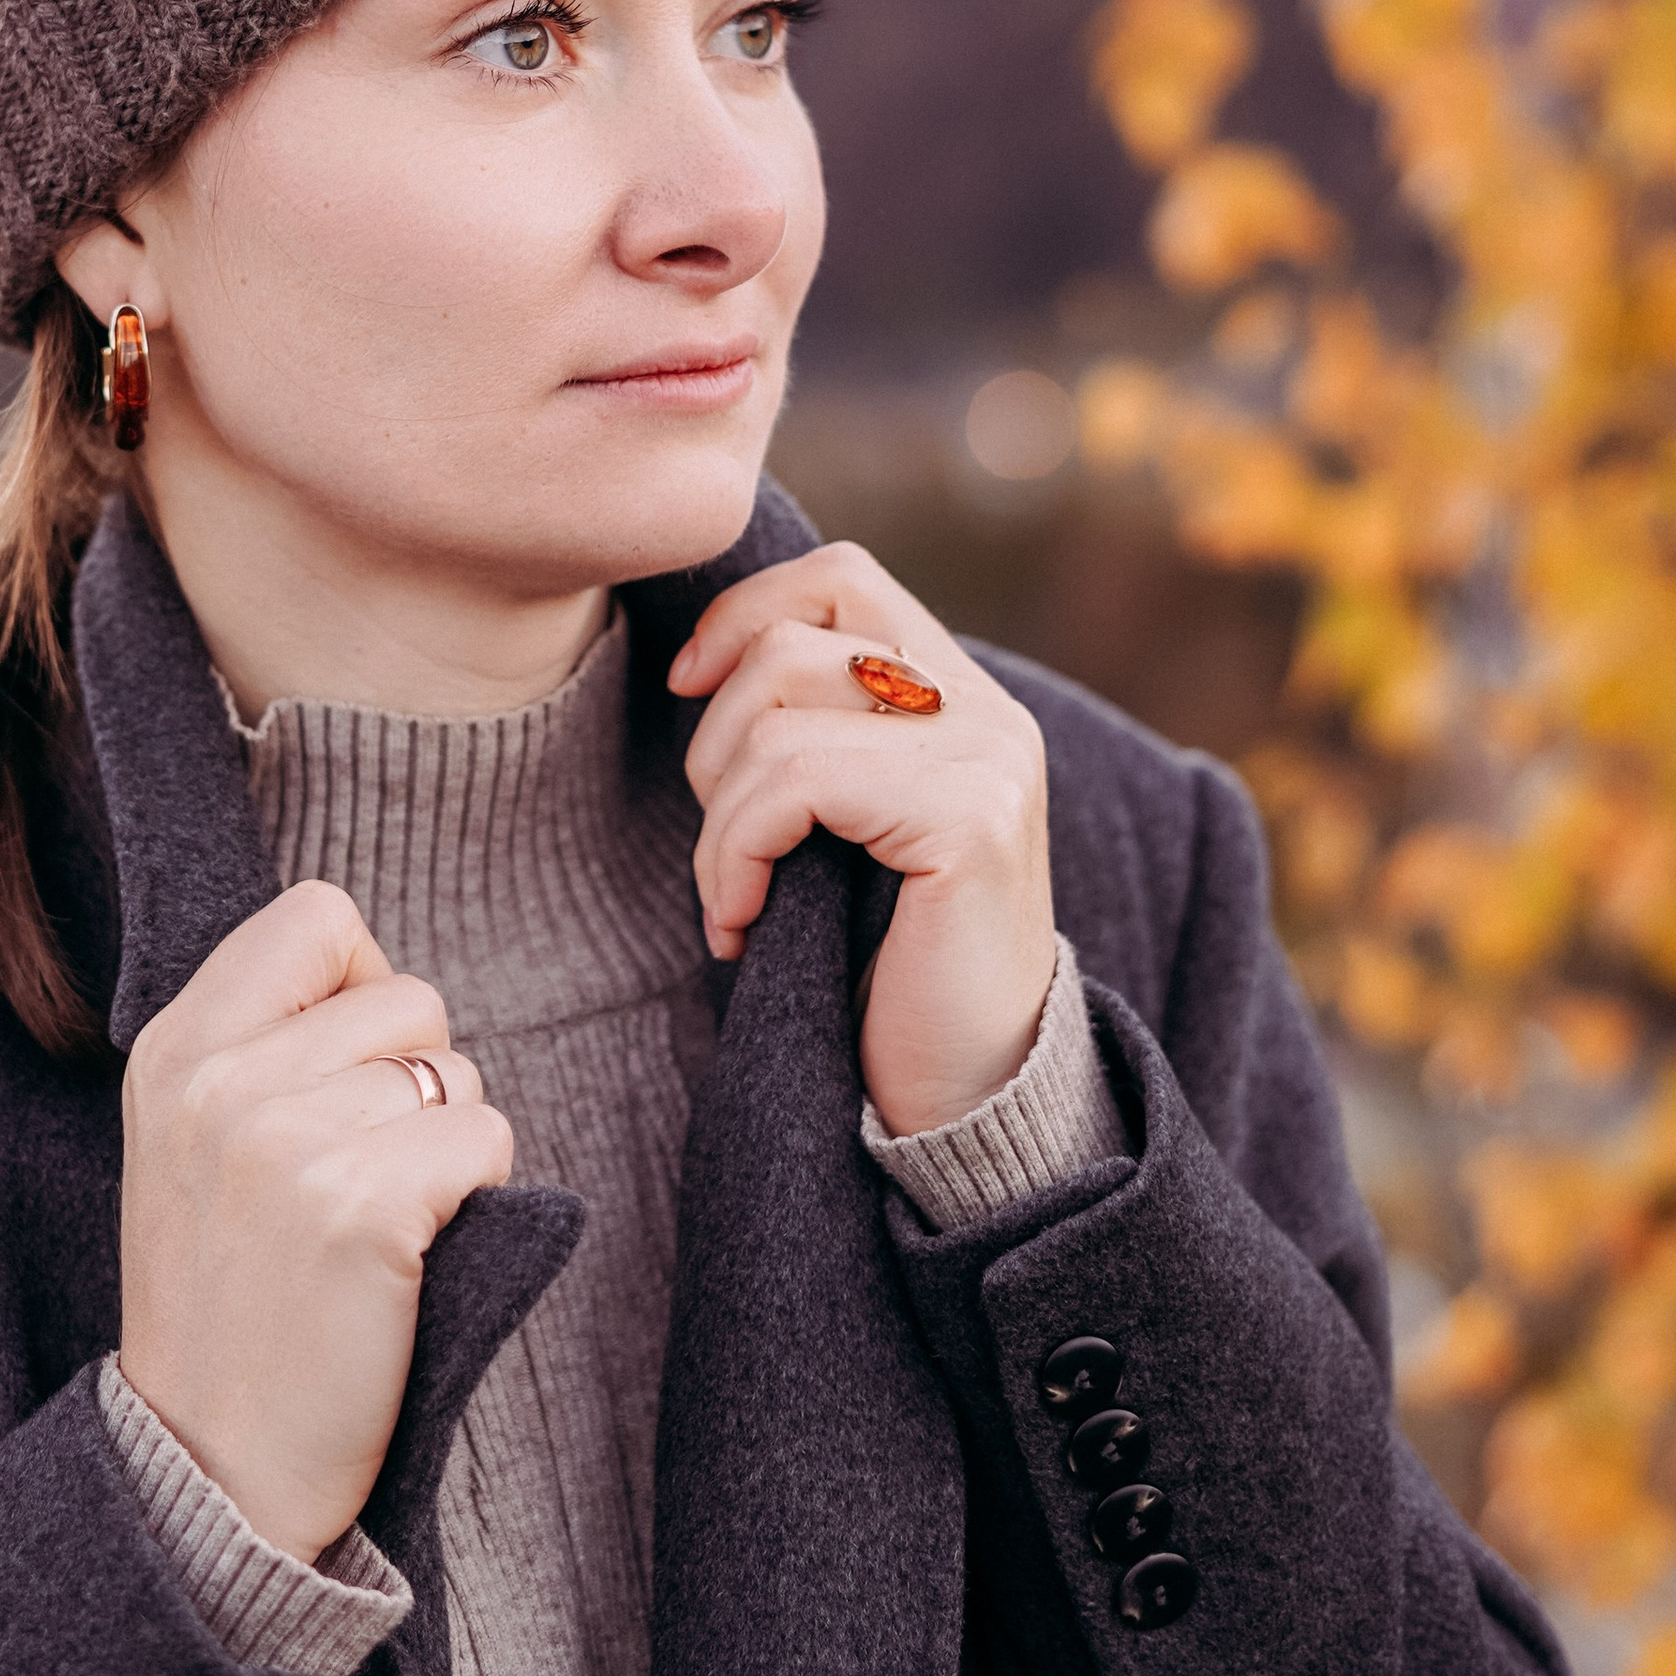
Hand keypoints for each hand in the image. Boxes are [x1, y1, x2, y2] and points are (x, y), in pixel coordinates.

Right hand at [117, 881, 513, 1562]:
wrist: (210, 1470)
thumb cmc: (228, 1304)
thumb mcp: (191, 1144)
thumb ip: (261, 1045)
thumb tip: (373, 972)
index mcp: (173, 1052)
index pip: (317, 915)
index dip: (363, 982)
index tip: (347, 1071)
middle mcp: (221, 1081)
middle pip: (410, 997)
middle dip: (418, 1082)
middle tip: (359, 1180)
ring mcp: (287, 1143)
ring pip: (459, 1074)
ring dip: (449, 1149)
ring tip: (376, 1231)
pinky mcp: (363, 1209)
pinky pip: (488, 1138)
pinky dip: (478, 1197)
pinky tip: (411, 1263)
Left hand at [669, 540, 1056, 1138]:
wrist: (966, 1094)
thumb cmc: (884, 967)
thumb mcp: (847, 825)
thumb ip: (819, 733)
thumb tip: (700, 661)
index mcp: (962, 697)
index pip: (841, 580)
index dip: (744, 616)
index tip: (686, 693)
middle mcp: (988, 711)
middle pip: (789, 642)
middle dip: (713, 744)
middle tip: (726, 850)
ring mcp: (986, 757)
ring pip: (777, 716)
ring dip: (719, 822)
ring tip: (735, 900)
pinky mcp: (967, 816)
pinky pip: (793, 784)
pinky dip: (734, 857)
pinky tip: (740, 929)